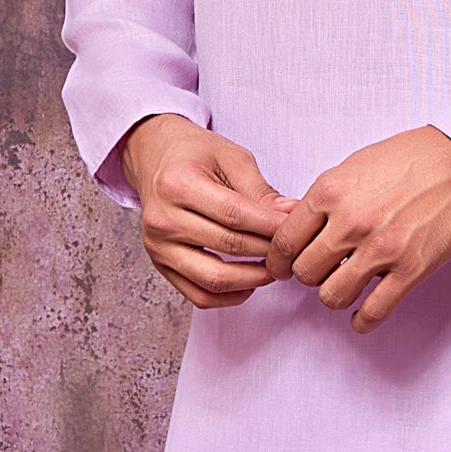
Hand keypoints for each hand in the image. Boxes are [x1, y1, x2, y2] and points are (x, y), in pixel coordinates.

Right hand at [121, 114, 294, 310]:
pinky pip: (199, 296)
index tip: (295, 229)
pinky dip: (229, 297)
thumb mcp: (230, 157)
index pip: (234, 215)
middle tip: (293, 249)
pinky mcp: (160, 265)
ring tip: (275, 267)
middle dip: (268, 251)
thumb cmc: (194, 154)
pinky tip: (250, 283)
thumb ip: (259, 190)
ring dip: (252, 279)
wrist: (155, 158)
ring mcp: (158, 246)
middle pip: (228, 246)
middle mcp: (162, 219)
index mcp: (177, 184)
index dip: (270, 226)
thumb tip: (290, 216)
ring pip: (213, 279)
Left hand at [264, 125, 450, 333]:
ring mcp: (382, 248)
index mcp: (330, 192)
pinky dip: (363, 320)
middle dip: (310, 275)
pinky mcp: (411, 269)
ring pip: (333, 296)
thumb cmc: (411, 158)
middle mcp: (351, 222)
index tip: (282, 268)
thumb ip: (323, 198)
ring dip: (336, 295)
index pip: (285, 242)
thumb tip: (293, 222)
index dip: (279, 261)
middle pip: (306, 273)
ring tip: (346, 286)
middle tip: (322, 271)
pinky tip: (362, 316)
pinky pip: (374, 311)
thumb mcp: (353, 166)